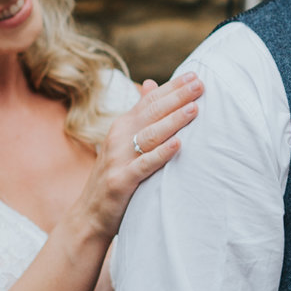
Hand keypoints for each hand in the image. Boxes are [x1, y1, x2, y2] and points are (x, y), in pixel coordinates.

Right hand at [70, 73, 201, 239]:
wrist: (89, 215)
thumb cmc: (115, 175)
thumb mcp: (123, 141)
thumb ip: (139, 114)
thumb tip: (151, 83)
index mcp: (122, 126)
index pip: (150, 101)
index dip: (172, 87)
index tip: (195, 76)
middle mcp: (119, 138)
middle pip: (152, 113)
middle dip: (177, 97)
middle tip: (201, 85)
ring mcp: (119, 159)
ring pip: (150, 135)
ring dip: (173, 121)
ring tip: (194, 109)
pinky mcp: (121, 181)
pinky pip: (144, 165)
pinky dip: (162, 154)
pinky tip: (179, 144)